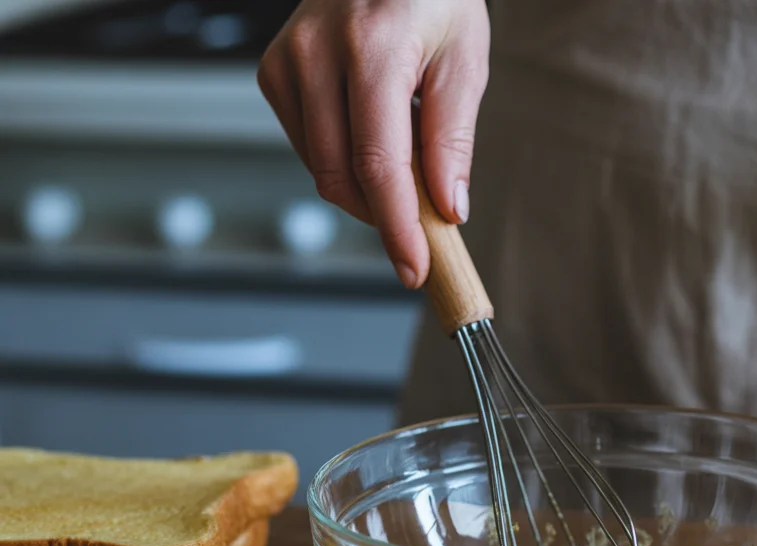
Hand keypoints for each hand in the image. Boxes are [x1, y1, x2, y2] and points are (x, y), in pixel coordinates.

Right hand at [257, 0, 489, 287]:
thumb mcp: (464, 59)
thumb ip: (452, 138)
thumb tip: (447, 209)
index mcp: (373, 47)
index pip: (378, 163)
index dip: (397, 226)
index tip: (415, 268)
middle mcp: (316, 52)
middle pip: (341, 175)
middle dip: (384, 217)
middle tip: (425, 231)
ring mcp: (286, 61)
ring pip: (321, 168)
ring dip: (366, 190)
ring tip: (407, 155)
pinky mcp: (273, 72)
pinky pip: (309, 147)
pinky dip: (344, 162)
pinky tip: (373, 133)